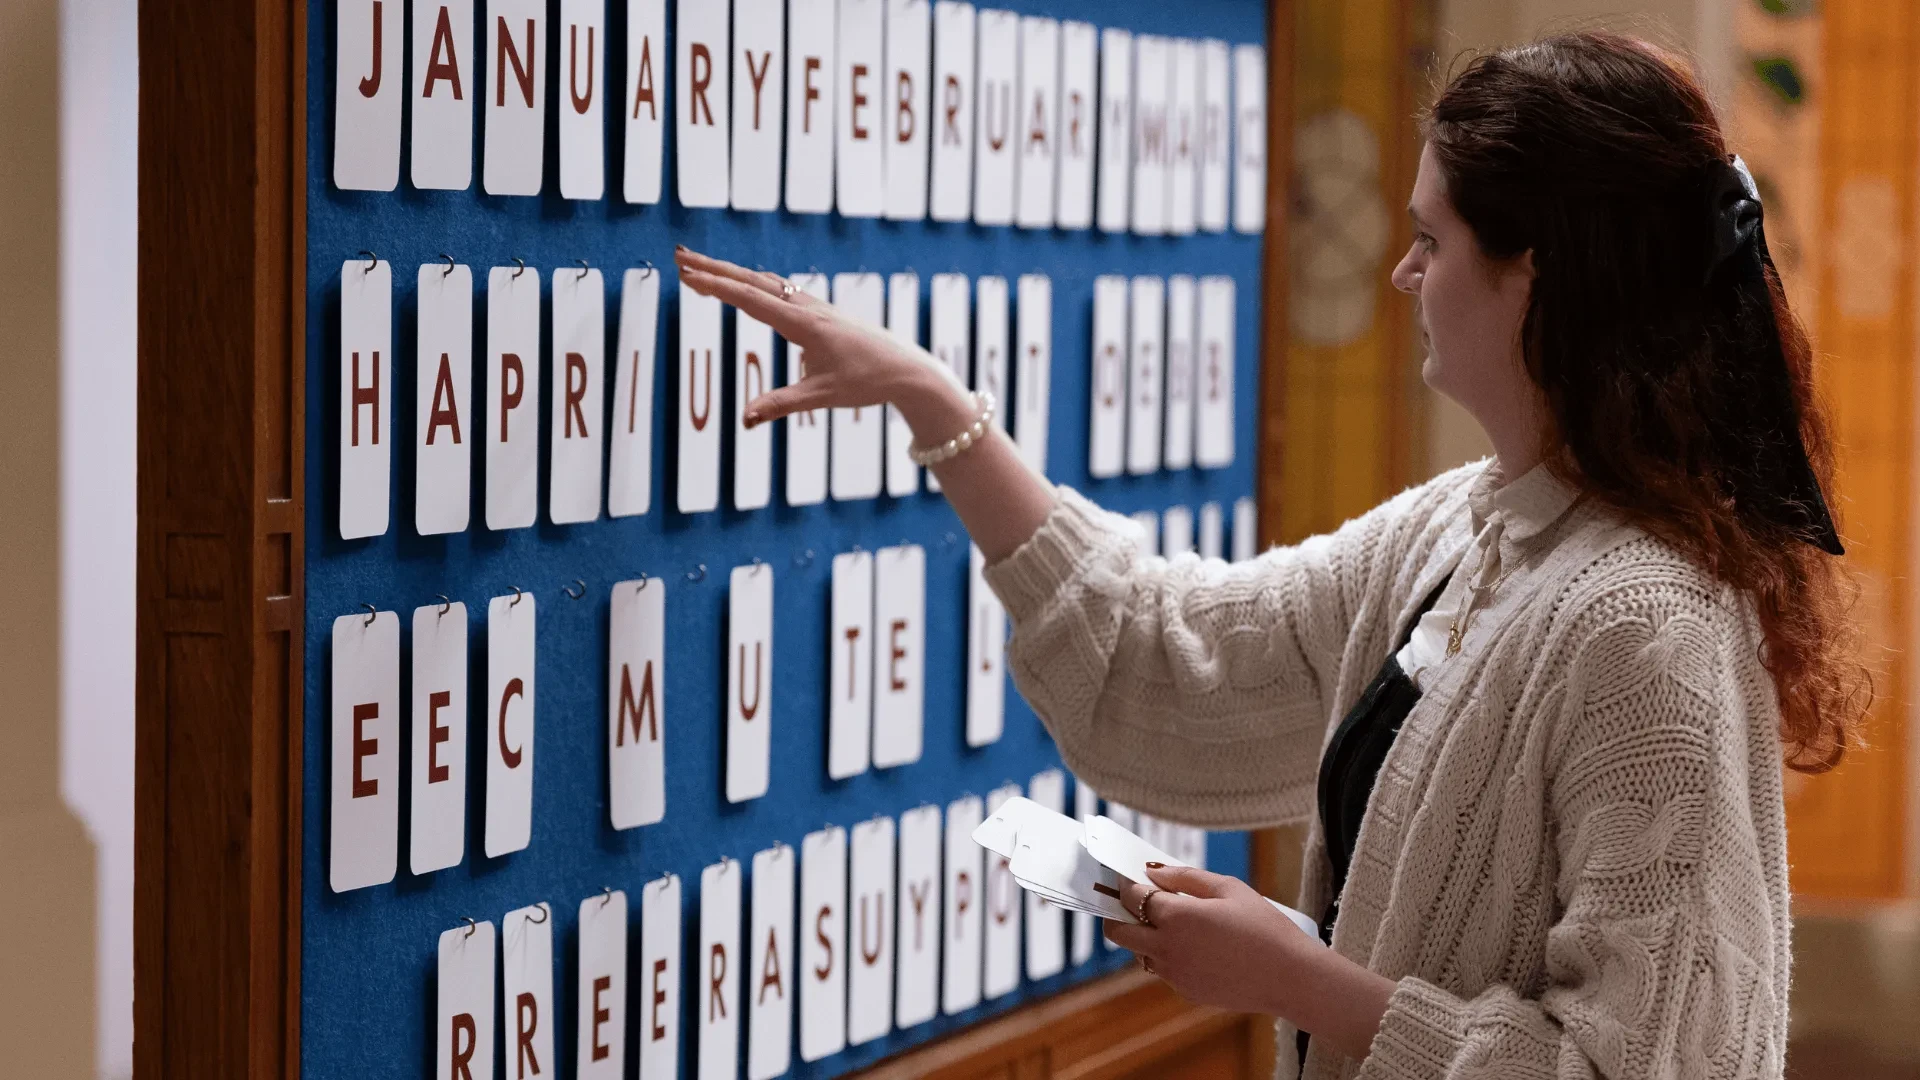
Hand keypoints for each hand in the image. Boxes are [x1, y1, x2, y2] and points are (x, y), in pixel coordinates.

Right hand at [672, 246, 968, 429]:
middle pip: (751, 281)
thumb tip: (745, 420)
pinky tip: (743, 284)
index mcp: (803, 323)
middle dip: (713, 269)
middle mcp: (806, 307)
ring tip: (699, 268)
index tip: (686, 275)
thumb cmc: (868, 382)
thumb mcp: (822, 397)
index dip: (715, 287)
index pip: (749, 299)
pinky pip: (778, 288)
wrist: (906, 368)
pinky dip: (752, 282)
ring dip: (731, 273)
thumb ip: (781, 405)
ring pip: (764, 281)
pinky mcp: (820, 312)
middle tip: (679, 257)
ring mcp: (814, 306)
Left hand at [1106, 864, 1312, 1014]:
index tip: (1128, 877)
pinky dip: (1167, 955)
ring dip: (1144, 935)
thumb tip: (1155, 873)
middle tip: (1132, 902)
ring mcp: (1174, 974)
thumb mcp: (1228, 888)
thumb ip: (1186, 876)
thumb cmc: (1264, 927)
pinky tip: (1196, 947)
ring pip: (1139, 952)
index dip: (1126, 884)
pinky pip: (1163, 969)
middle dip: (1117, 913)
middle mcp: (1167, 948)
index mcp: (1176, 917)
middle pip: (1117, 931)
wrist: (1289, 977)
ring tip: (1173, 923)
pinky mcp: (1185, 991)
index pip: (1132, 897)